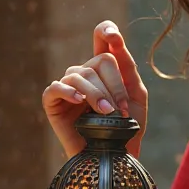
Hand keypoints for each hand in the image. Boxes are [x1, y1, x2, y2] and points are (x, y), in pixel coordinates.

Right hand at [42, 21, 148, 159]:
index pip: (101, 38)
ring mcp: (68, 87)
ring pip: (80, 74)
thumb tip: (114, 40)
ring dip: (97, 94)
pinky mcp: (53, 103)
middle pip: (99, 61)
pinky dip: (68, 91)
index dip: (105, 31)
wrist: (115, 157)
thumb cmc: (125, 128)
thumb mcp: (136, 95)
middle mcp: (85, 73)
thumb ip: (128, 67)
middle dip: (114, 85)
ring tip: (106, 112)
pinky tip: (79, 101)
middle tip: (120, 109)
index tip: (114, 36)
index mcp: (105, 70)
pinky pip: (56, 87)